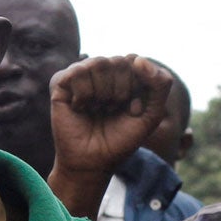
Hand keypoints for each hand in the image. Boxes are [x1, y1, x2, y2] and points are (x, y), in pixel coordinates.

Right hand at [49, 55, 172, 179]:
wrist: (93, 163)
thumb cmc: (121, 139)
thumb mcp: (151, 114)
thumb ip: (160, 84)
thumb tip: (137, 58)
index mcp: (123, 74)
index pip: (135, 60)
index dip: (137, 88)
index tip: (133, 110)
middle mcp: (102, 71)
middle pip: (118, 61)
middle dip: (120, 91)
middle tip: (111, 110)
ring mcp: (80, 75)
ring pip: (98, 63)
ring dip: (102, 94)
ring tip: (96, 109)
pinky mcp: (60, 83)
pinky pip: (77, 72)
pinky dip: (83, 95)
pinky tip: (80, 108)